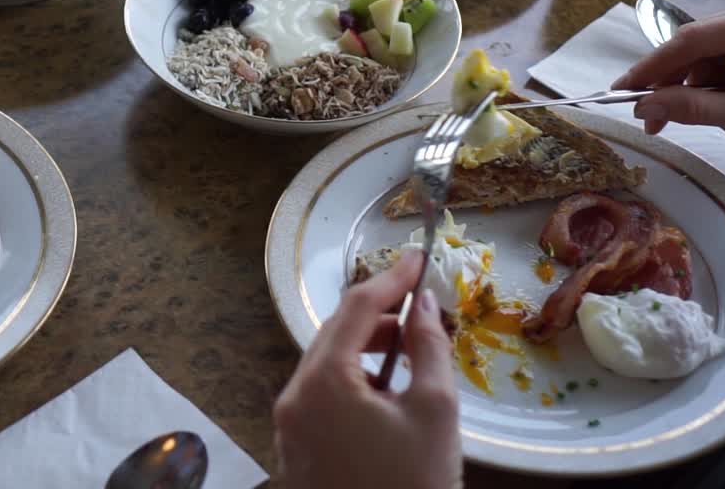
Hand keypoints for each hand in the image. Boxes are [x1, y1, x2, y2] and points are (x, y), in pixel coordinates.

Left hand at [273, 254, 460, 488]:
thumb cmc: (416, 484)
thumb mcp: (435, 411)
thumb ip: (428, 347)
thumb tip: (423, 303)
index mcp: (321, 382)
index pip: (354, 308)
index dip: (389, 278)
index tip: (418, 258)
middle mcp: (293, 398)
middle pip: (333, 334)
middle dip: (376, 313)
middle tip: (418, 304)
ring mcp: (289, 426)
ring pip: (326, 365)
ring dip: (365, 348)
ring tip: (409, 348)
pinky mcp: (296, 450)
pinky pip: (321, 396)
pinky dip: (352, 380)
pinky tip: (387, 388)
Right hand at [613, 9, 724, 135]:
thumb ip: (697, 108)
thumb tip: (643, 108)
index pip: (690, 38)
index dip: (653, 65)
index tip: (622, 89)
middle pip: (695, 45)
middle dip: (676, 84)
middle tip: (656, 122)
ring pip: (706, 51)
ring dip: (699, 86)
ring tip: (719, 122)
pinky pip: (721, 52)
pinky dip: (716, 80)